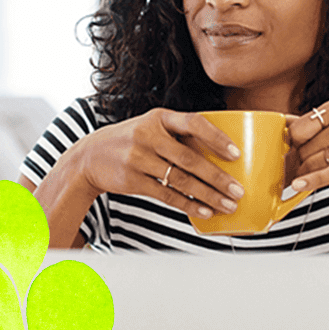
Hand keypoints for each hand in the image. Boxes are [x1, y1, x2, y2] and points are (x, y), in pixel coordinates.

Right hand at [67, 108, 245, 218]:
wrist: (90, 156)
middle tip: (238, 190)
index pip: (194, 123)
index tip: (236, 154)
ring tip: (228, 205)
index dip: (217, 138)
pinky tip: (205, 211)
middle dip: (218, 177)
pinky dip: (188, 205)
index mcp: (159, 117)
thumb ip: (178, 135)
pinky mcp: (133, 180)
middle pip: (190, 158)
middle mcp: (148, 136)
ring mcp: (139, 159)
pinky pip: (166, 195)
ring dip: (208, 195)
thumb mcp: (151, 127)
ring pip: (181, 180)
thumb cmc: (131, 140)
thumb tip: (221, 154)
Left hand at [284, 97, 328, 192]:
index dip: (291, 141)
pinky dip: (311, 181)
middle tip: (291, 169)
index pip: (301, 125)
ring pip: (316, 161)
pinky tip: (298, 186)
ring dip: (303, 173)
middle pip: (306, 146)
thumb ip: (324, 121)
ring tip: (297, 178)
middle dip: (297, 160)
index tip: (289, 150)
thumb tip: (287, 126)